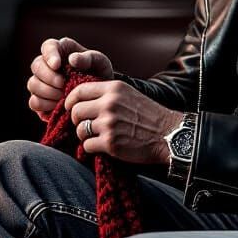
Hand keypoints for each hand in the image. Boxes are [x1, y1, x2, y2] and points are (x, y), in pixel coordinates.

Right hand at [26, 37, 113, 122]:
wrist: (99, 98)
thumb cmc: (99, 75)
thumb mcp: (101, 63)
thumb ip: (89, 58)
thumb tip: (72, 59)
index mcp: (61, 51)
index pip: (48, 46)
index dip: (49, 55)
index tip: (57, 65)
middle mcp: (47, 65)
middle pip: (36, 66)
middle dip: (48, 76)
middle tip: (63, 84)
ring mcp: (41, 83)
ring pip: (33, 84)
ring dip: (48, 91)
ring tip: (63, 96)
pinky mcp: (40, 100)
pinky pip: (34, 102)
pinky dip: (45, 104)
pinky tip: (58, 105)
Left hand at [64, 78, 182, 165]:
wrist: (168, 135)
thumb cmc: (148, 116)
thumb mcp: (128, 95)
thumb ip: (107, 94)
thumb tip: (81, 100)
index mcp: (113, 89)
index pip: (79, 91)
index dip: (70, 101)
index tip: (70, 108)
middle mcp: (109, 104)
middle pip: (76, 111)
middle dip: (77, 120)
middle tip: (85, 126)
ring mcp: (109, 124)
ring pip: (80, 130)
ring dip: (84, 136)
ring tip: (96, 137)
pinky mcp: (110, 143)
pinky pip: (87, 145)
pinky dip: (91, 148)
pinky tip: (102, 147)